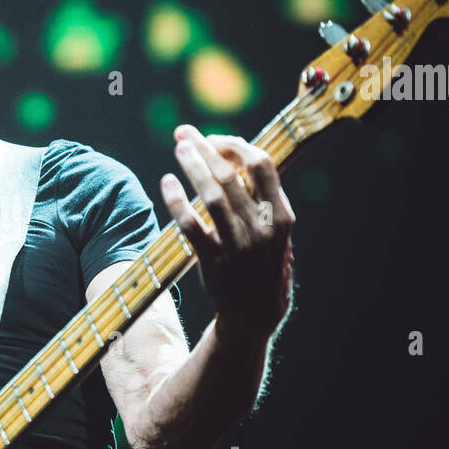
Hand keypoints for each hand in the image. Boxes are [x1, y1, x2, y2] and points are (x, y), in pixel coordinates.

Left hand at [160, 124, 295, 341]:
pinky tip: (166, 182)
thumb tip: (237, 160)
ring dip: (192, 166)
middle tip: (185, 133)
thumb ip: (263, 201)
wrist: (254, 315)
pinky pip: (190, 224)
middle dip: (206, 147)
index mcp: (282, 216)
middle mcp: (263, 228)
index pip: (261, 165)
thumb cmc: (264, 266)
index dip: (235, 145)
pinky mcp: (213, 261)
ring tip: (178, 148)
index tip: (215, 138)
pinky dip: (176, 200)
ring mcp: (238, 245)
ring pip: (210, 195)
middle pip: (232, 174)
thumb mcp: (277, 234)